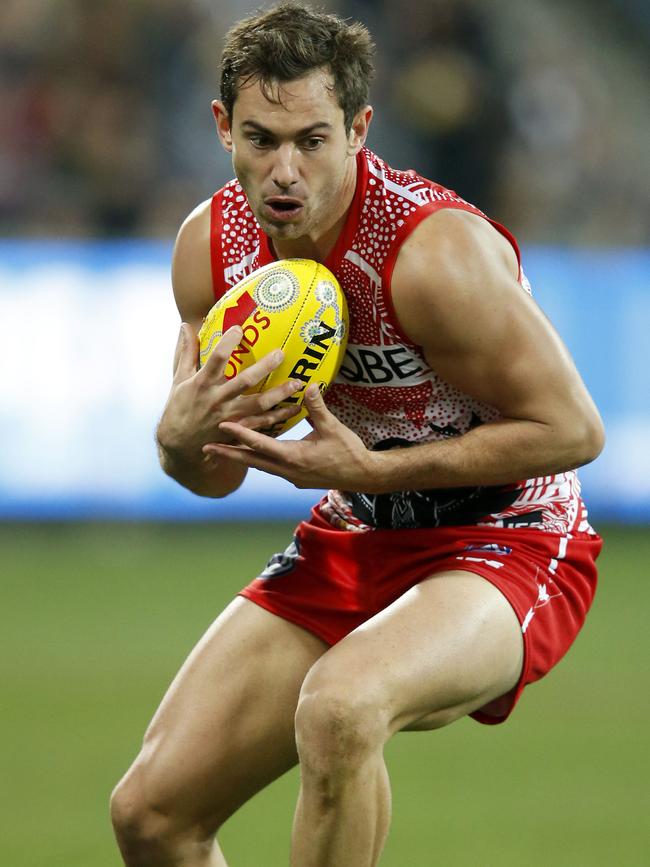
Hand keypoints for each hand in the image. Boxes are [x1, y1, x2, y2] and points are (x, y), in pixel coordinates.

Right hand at [157, 323, 301, 459]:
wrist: (179, 445)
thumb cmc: (179, 407)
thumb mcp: (179, 379)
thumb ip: (186, 353)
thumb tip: (186, 326)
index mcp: (202, 383)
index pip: (216, 359)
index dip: (228, 343)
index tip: (240, 328)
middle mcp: (217, 399)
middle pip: (244, 381)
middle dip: (264, 367)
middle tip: (280, 354)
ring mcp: (230, 416)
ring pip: (259, 405)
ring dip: (279, 394)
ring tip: (297, 383)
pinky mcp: (238, 430)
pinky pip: (262, 423)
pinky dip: (280, 416)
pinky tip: (296, 408)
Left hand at [201, 384, 379, 490]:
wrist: (362, 476)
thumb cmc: (349, 452)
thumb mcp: (333, 428)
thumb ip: (317, 407)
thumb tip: (308, 384)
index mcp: (293, 457)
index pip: (260, 444)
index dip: (240, 434)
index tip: (221, 426)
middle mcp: (287, 470)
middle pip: (251, 461)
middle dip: (227, 454)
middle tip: (205, 447)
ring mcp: (290, 476)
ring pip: (259, 466)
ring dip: (240, 457)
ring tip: (220, 451)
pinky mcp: (295, 477)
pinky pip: (270, 468)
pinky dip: (256, 460)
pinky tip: (250, 454)